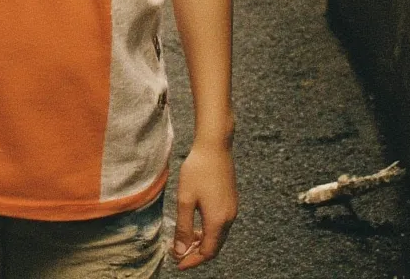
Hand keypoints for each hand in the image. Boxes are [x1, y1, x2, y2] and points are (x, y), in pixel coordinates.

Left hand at [170, 140, 237, 269]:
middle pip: (215, 246)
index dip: (192, 260)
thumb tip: (180, 251)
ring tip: (185, 239)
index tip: (177, 263)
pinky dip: (208, 231)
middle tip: (179, 253)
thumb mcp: (185, 199)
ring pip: (218, 236)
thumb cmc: (198, 170)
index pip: (207, 252)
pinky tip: (196, 224)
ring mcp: (232, 209)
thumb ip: (183, 227)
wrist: (215, 146)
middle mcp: (229, 218)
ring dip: (203, 242)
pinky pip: (221, 224)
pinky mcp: (231, 200)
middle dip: (197, 253)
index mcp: (218, 220)